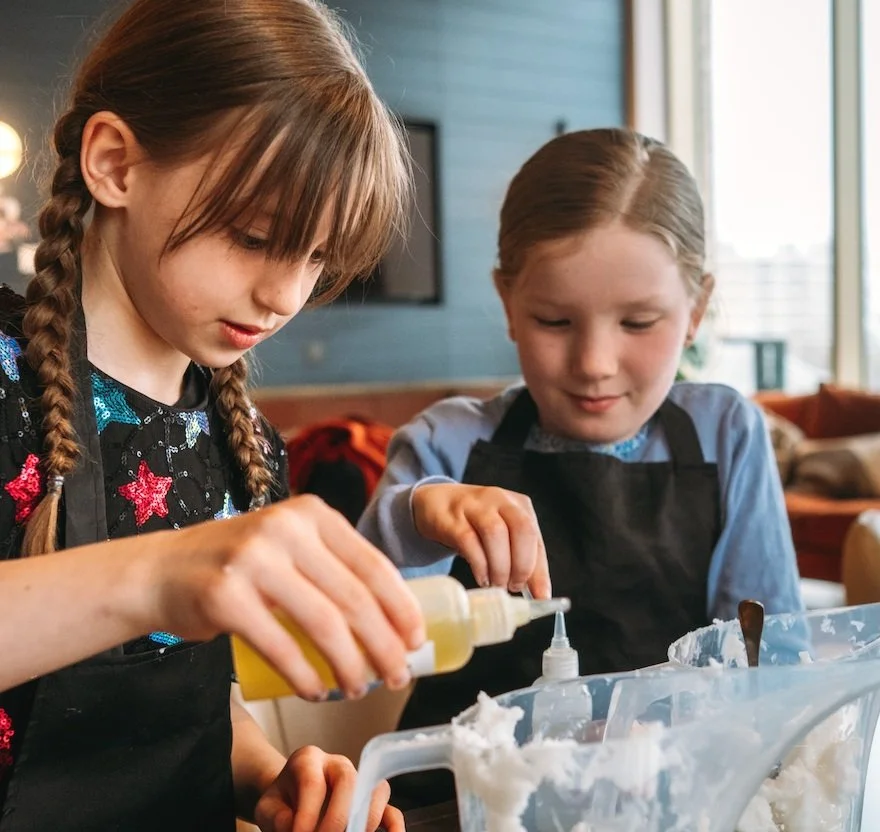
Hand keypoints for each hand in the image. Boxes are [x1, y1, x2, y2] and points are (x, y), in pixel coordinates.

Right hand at [144, 495, 425, 699]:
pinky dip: (305, 675)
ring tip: (358, 689)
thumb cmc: (238, 564)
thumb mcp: (289, 544)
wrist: (161, 570)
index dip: (402, 608)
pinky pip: (280, 646)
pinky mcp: (225, 595)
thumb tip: (393, 618)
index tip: (417, 641)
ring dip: (350, 665)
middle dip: (384, 645)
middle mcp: (286, 528)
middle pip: (355, 598)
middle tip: (397, 676)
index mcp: (312, 513)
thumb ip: (331, 564)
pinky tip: (317, 690)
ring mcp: (253, 559)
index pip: (373, 565)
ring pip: (324, 624)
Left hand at [254, 746, 401, 831]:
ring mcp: (358, 780)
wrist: (289, 798)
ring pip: (374, 792)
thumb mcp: (267, 808)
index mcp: (308, 760)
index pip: (313, 783)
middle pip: (348, 781)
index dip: (307, 815)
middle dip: (337, 819)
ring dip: (363, 823)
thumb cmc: (280, 802)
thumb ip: (278, 817)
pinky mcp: (371, 801)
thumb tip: (298, 828)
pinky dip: (393, 826)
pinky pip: (390, 810)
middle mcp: (337, 764)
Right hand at [412, 483, 550, 598]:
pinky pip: (468, 540)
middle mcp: (500, 500)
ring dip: (500, 566)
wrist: (435, 503)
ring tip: (497, 584)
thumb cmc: (474, 523)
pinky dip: (479, 564)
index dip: (540, 571)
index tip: (541, 596)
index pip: (536, 538)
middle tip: (515, 586)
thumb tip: (537, 592)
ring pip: (495, 533)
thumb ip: (519, 558)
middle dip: (522, 564)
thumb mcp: (502, 535)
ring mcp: (474, 506)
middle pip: (522, 529)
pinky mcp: (451, 518)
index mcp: (519, 505)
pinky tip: (481, 577)